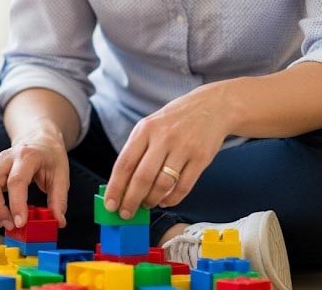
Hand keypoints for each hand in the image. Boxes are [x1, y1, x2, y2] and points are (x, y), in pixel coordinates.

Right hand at [0, 131, 69, 230]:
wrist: (38, 140)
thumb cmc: (49, 157)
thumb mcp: (62, 175)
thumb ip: (59, 199)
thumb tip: (59, 222)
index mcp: (27, 156)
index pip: (16, 181)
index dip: (16, 204)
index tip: (21, 223)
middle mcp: (6, 158)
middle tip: (11, 225)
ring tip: (2, 222)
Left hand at [102, 82, 233, 218]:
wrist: (211, 107)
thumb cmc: (174, 120)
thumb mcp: (150, 126)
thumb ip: (136, 151)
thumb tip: (122, 185)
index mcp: (145, 130)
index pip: (124, 163)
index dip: (116, 187)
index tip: (110, 205)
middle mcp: (163, 138)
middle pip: (142, 177)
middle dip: (131, 200)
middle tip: (126, 214)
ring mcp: (183, 148)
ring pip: (163, 184)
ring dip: (152, 200)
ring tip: (146, 204)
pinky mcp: (201, 158)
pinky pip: (183, 187)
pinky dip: (172, 199)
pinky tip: (165, 201)